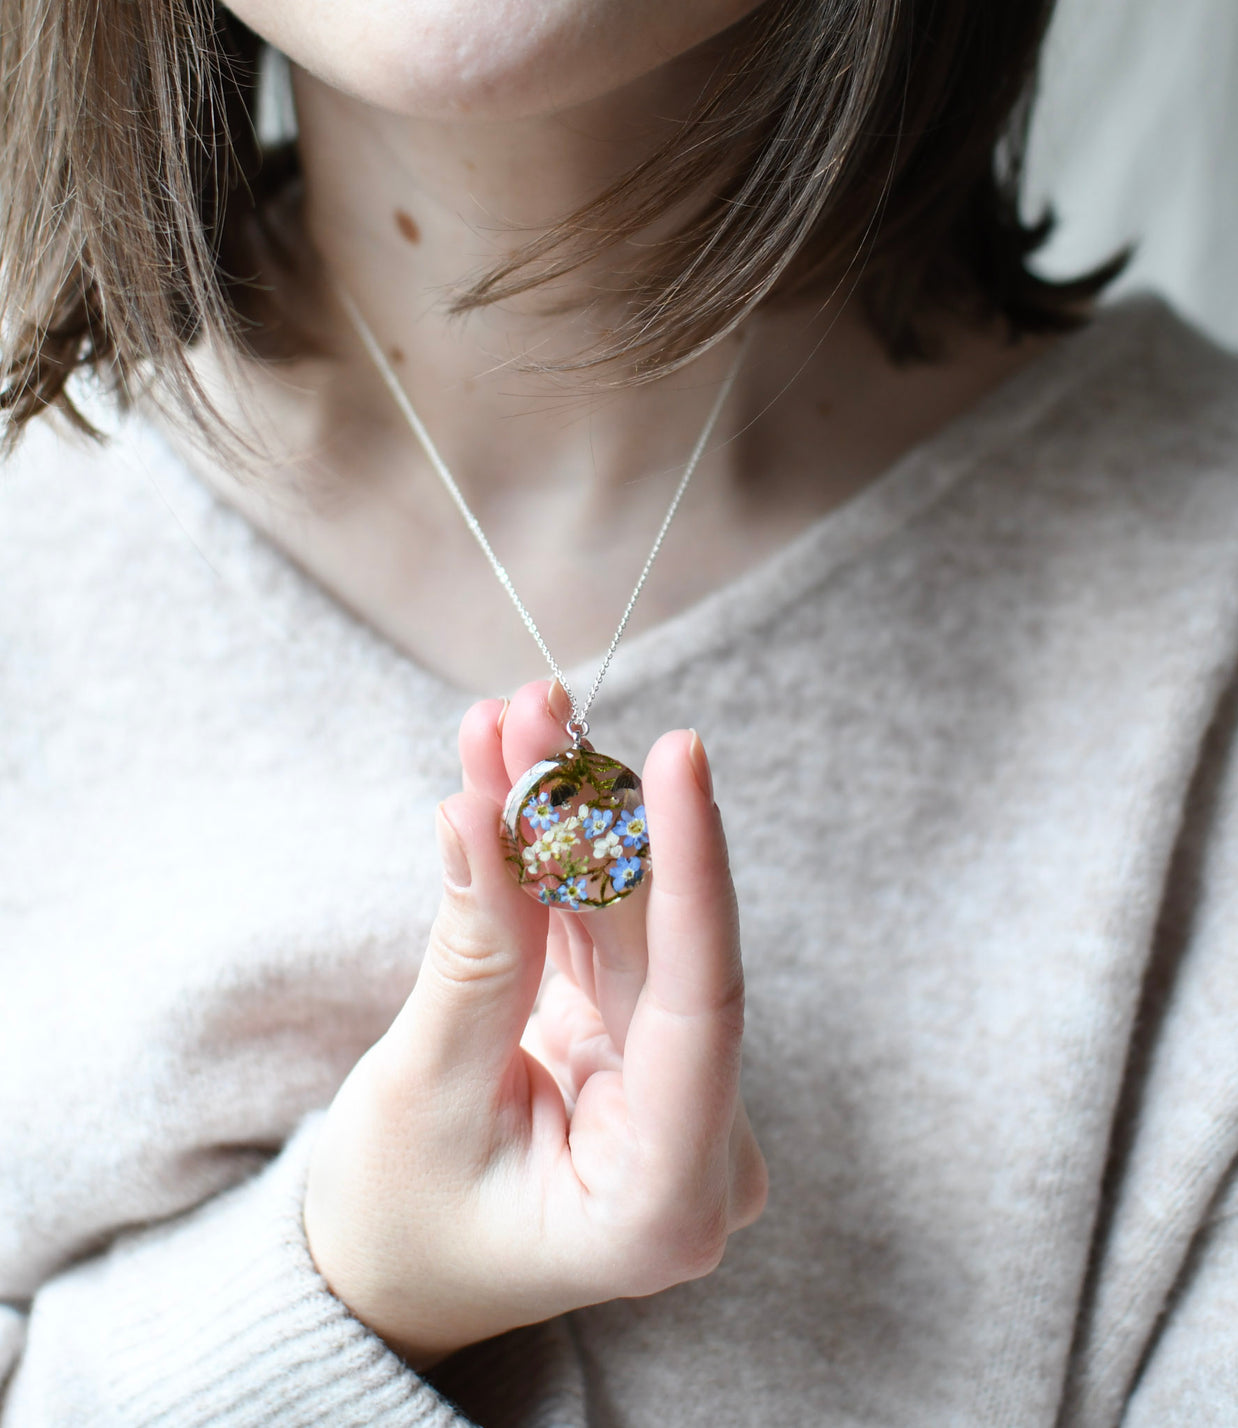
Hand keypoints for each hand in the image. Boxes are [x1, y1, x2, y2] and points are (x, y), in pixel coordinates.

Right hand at [304, 679, 767, 1367]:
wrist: (386, 1272)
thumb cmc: (399, 1221)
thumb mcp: (423, 1095)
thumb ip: (472, 955)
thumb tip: (480, 810)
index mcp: (665, 1200)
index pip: (704, 1005)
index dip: (690, 867)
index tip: (679, 753)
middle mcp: (693, 1139)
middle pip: (661, 945)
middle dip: (592, 816)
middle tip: (532, 712)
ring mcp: (669, 1087)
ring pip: (631, 921)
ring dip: (565, 817)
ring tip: (508, 725)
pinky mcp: (635, 1043)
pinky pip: (601, 929)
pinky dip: (551, 855)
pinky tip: (511, 778)